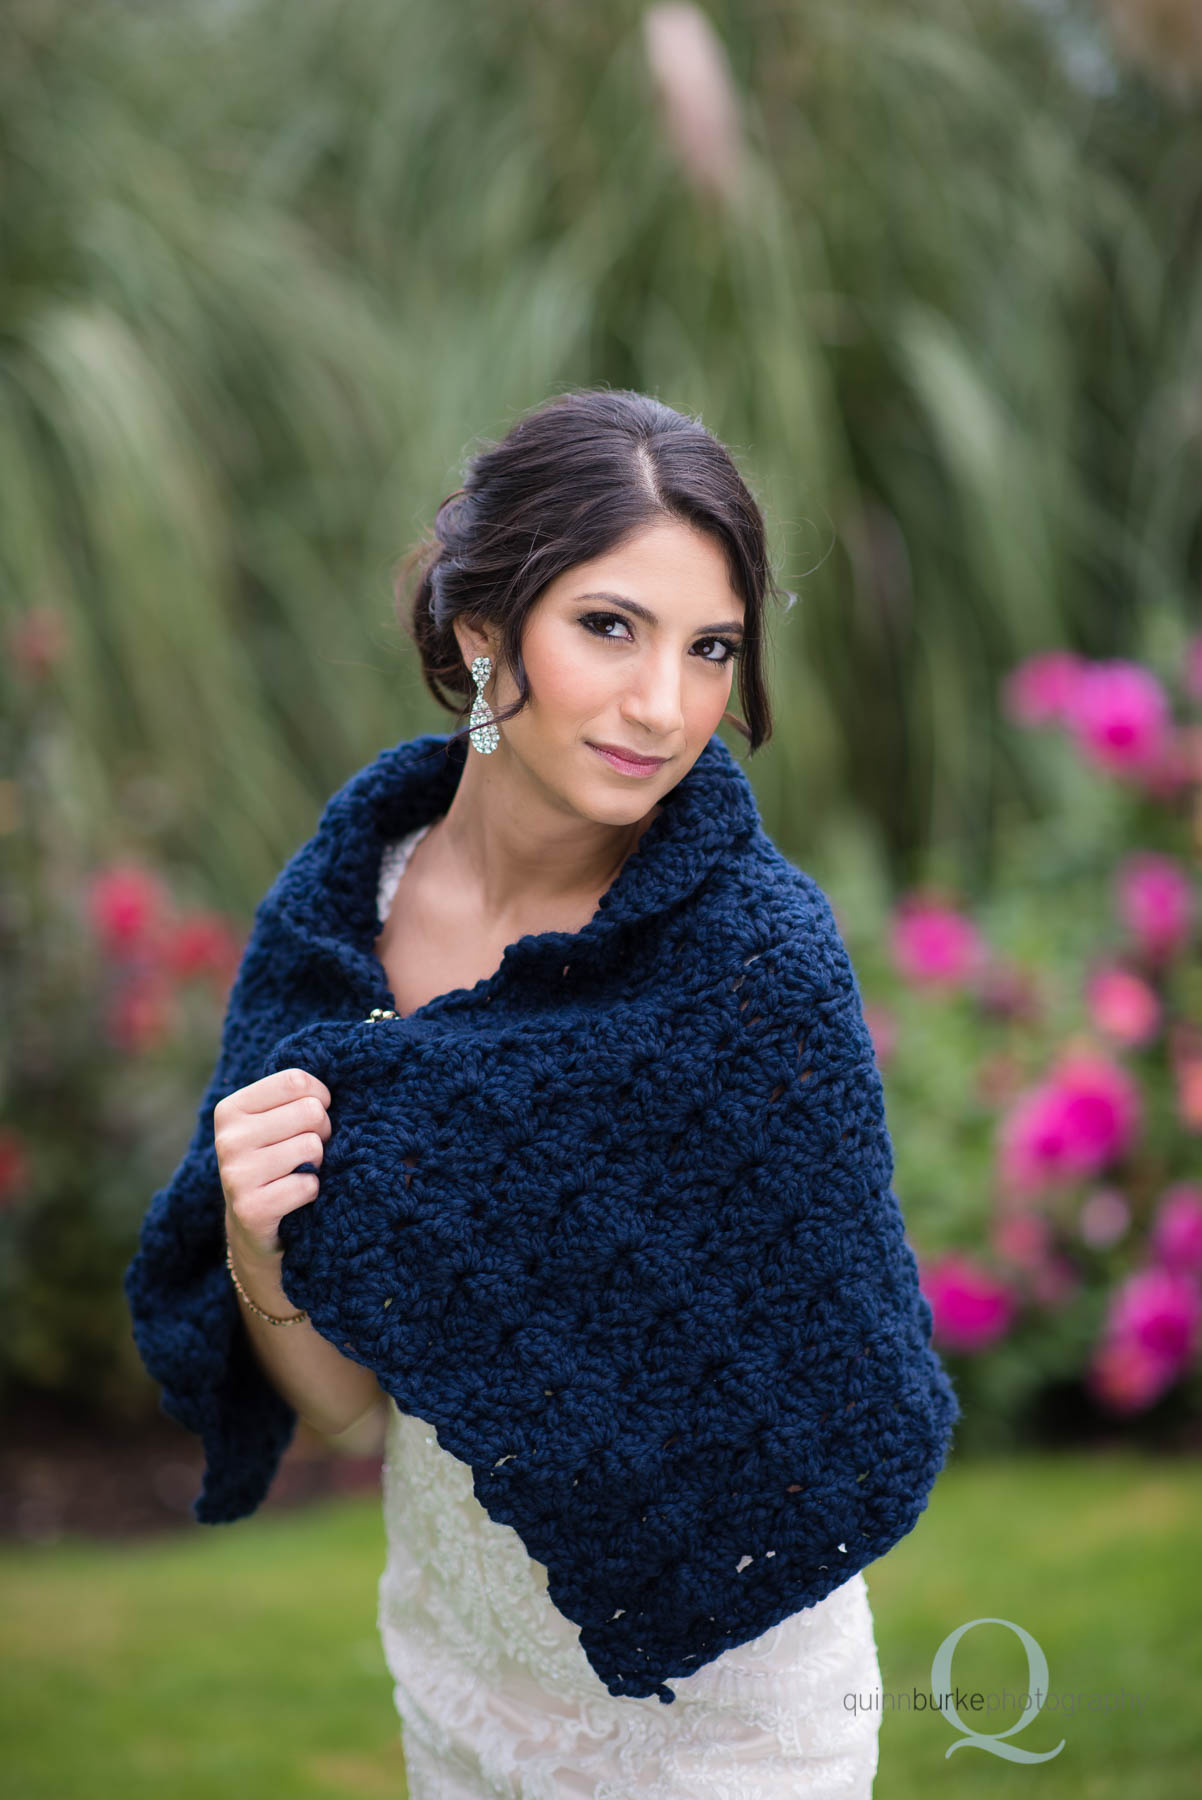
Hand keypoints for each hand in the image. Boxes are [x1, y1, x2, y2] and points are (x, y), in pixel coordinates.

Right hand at [215, 1067, 331, 1264]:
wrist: (255, 1230)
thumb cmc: (276, 1163)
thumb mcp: (275, 1122)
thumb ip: (297, 1096)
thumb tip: (346, 1069)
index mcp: (231, 1109)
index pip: (296, 1081)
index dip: (320, 1098)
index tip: (313, 1117)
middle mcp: (228, 1139)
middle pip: (310, 1111)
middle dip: (322, 1132)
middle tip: (307, 1152)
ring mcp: (236, 1174)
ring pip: (312, 1146)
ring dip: (318, 1164)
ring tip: (299, 1174)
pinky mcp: (251, 1209)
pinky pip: (309, 1185)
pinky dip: (312, 1193)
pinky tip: (294, 1200)